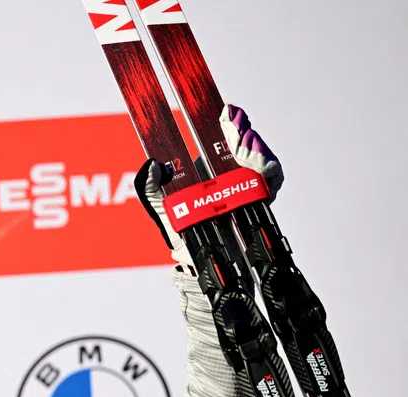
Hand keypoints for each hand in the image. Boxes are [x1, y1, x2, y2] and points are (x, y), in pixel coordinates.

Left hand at [136, 103, 282, 267]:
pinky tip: (261, 171)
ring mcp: (247, 182)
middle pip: (247, 139)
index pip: (223, 132)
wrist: (197, 256)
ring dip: (257, 150)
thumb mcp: (158, 204)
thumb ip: (149, 186)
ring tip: (245, 155)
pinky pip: (273, 179)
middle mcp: (230, 169)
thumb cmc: (179, 227)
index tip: (226, 113)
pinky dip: (270, 172)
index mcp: (207, 163)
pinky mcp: (261, 197)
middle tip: (235, 133)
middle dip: (243, 133)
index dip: (230, 120)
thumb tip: (152, 166)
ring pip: (262, 156)